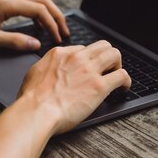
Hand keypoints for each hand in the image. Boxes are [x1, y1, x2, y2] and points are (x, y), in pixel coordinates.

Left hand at [0, 0, 69, 49]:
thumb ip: (15, 42)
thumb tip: (36, 44)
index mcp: (7, 3)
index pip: (39, 10)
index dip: (52, 24)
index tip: (58, 39)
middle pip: (43, 0)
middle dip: (56, 16)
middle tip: (65, 32)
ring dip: (49, 13)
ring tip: (56, 29)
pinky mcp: (4, 1)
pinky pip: (28, 3)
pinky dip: (39, 13)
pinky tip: (38, 27)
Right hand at [17, 41, 131, 133]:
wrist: (36, 111)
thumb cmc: (31, 100)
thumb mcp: (33, 73)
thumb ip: (45, 67)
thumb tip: (49, 70)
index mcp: (60, 54)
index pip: (82, 49)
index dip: (88, 60)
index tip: (89, 70)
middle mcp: (76, 58)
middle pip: (102, 46)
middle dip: (106, 57)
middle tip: (107, 70)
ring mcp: (89, 71)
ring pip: (114, 54)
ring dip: (117, 65)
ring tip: (115, 77)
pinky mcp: (99, 86)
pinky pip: (122, 75)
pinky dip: (126, 81)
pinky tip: (123, 88)